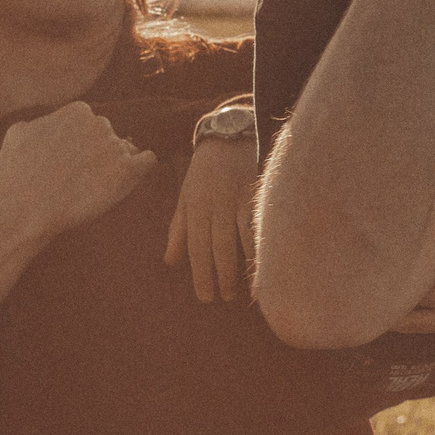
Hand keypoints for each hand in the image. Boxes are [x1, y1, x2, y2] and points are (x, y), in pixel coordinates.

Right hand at [0, 103, 155, 276]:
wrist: (22, 209)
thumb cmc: (14, 175)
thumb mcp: (18, 132)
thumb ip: (41, 122)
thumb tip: (49, 124)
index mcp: (77, 111)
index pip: (89, 123)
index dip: (80, 143)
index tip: (71, 161)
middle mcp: (99, 124)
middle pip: (107, 136)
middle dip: (97, 153)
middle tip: (80, 176)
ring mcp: (114, 147)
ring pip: (125, 150)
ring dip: (114, 165)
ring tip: (91, 186)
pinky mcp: (127, 172)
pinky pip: (147, 161)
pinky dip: (141, 168)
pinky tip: (130, 177)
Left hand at [165, 131, 256, 301]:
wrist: (228, 136)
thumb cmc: (203, 173)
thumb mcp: (184, 198)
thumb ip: (177, 230)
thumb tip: (170, 262)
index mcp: (194, 209)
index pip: (196, 248)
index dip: (201, 274)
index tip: (206, 297)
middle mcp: (214, 206)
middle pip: (217, 247)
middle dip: (220, 276)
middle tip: (223, 298)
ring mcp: (235, 199)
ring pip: (237, 239)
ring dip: (242, 266)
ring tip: (246, 290)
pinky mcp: (255, 193)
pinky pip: (256, 223)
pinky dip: (259, 244)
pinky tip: (264, 262)